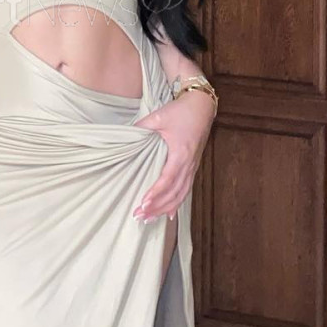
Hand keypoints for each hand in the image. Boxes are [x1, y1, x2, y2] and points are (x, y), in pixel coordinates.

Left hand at [130, 89, 214, 221]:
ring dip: (165, 208)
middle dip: (157, 206)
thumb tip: (124, 139)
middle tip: (139, 216)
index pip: (168, 178)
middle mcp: (189, 164)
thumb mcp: (158, 116)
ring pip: (180, 194)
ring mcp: (192, 167)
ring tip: (149, 219)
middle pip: (174, 192)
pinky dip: (176, 203)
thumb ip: (141, 128)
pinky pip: (185, 190)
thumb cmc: (181, 111)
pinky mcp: (192, 167)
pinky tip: (168, 215)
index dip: (156, 192)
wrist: (201, 106)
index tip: (144, 202)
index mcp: (181, 152)